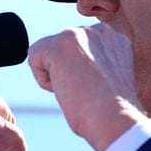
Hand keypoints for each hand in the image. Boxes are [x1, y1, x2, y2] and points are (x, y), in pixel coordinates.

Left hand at [28, 23, 148, 150]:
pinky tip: (68, 89)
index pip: (79, 52)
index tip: (97, 90)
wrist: (116, 119)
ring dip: (56, 77)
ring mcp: (81, 33)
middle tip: (87, 91)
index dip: (81, 76)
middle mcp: (100, 31)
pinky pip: (34, 59)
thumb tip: (70, 70)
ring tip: (79, 90)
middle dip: (67, 72)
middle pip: (61, 50)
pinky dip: (44, 81)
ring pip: (46, 53)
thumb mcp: (109, 80)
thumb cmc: (112, 113)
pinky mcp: (62, 42)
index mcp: (115, 40)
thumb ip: (95, 65)